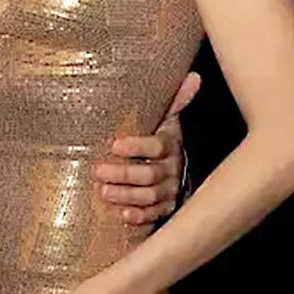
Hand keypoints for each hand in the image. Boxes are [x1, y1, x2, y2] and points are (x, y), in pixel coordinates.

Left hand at [95, 72, 200, 224]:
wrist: (179, 173)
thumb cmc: (164, 143)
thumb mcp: (168, 121)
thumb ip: (176, 100)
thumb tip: (194, 76)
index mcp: (170, 146)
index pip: (156, 146)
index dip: (137, 146)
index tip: (115, 145)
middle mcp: (172, 170)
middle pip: (150, 175)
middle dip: (124, 174)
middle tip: (99, 171)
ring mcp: (170, 191)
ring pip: (150, 196)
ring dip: (127, 195)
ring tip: (104, 192)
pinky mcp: (166, 209)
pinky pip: (155, 215)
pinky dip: (140, 216)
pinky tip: (124, 216)